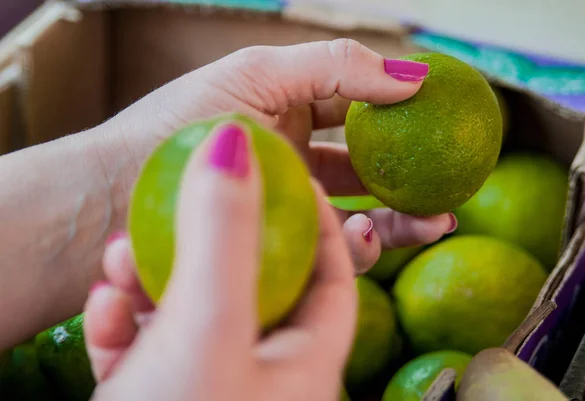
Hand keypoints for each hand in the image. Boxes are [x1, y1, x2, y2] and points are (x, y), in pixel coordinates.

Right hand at [84, 123, 356, 400]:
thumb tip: (237, 142)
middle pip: (253, 290)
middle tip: (186, 206)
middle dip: (214, 244)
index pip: (333, 277)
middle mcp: (263, 380)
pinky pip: (148, 356)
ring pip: (191, 319)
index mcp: (305, 365)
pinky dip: (124, 329)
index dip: (317, 222)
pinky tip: (101, 311)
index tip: (287, 176)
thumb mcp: (207, 326)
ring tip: (120, 257)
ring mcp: (209, 394)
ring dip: (154, 281)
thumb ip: (224, 235)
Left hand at [98, 39, 455, 273]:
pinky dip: (356, 248)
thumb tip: (414, 74)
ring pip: (358, 216)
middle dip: (413, 184)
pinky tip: (364, 241)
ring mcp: (285, 205)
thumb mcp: (257, 74)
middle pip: (368, 171)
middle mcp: (292, 157)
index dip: (403, 118)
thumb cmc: (175, 127)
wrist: (113, 195)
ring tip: (432, 225)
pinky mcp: (275, 246)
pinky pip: (329, 252)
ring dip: (399, 224)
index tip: (444, 126)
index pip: (359, 111)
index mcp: (289, 108)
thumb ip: (336, 67)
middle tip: (451, 197)